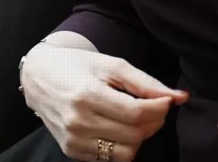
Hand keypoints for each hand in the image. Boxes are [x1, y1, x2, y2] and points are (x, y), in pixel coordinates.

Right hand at [20, 42, 187, 160]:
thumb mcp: (111, 64)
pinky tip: (119, 128)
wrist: (38, 77)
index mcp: (87, 95)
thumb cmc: (76, 66)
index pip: (137, 114)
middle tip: (155, 108)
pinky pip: (110, 159)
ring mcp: (73, 140)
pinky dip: (122, 146)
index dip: (160, 109)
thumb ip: (145, 82)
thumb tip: (179, 97)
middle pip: (134, 135)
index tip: (166, 101)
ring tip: (136, 119)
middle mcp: (78, 121)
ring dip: (140, 138)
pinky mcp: (71, 151)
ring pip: (126, 153)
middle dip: (154, 122)